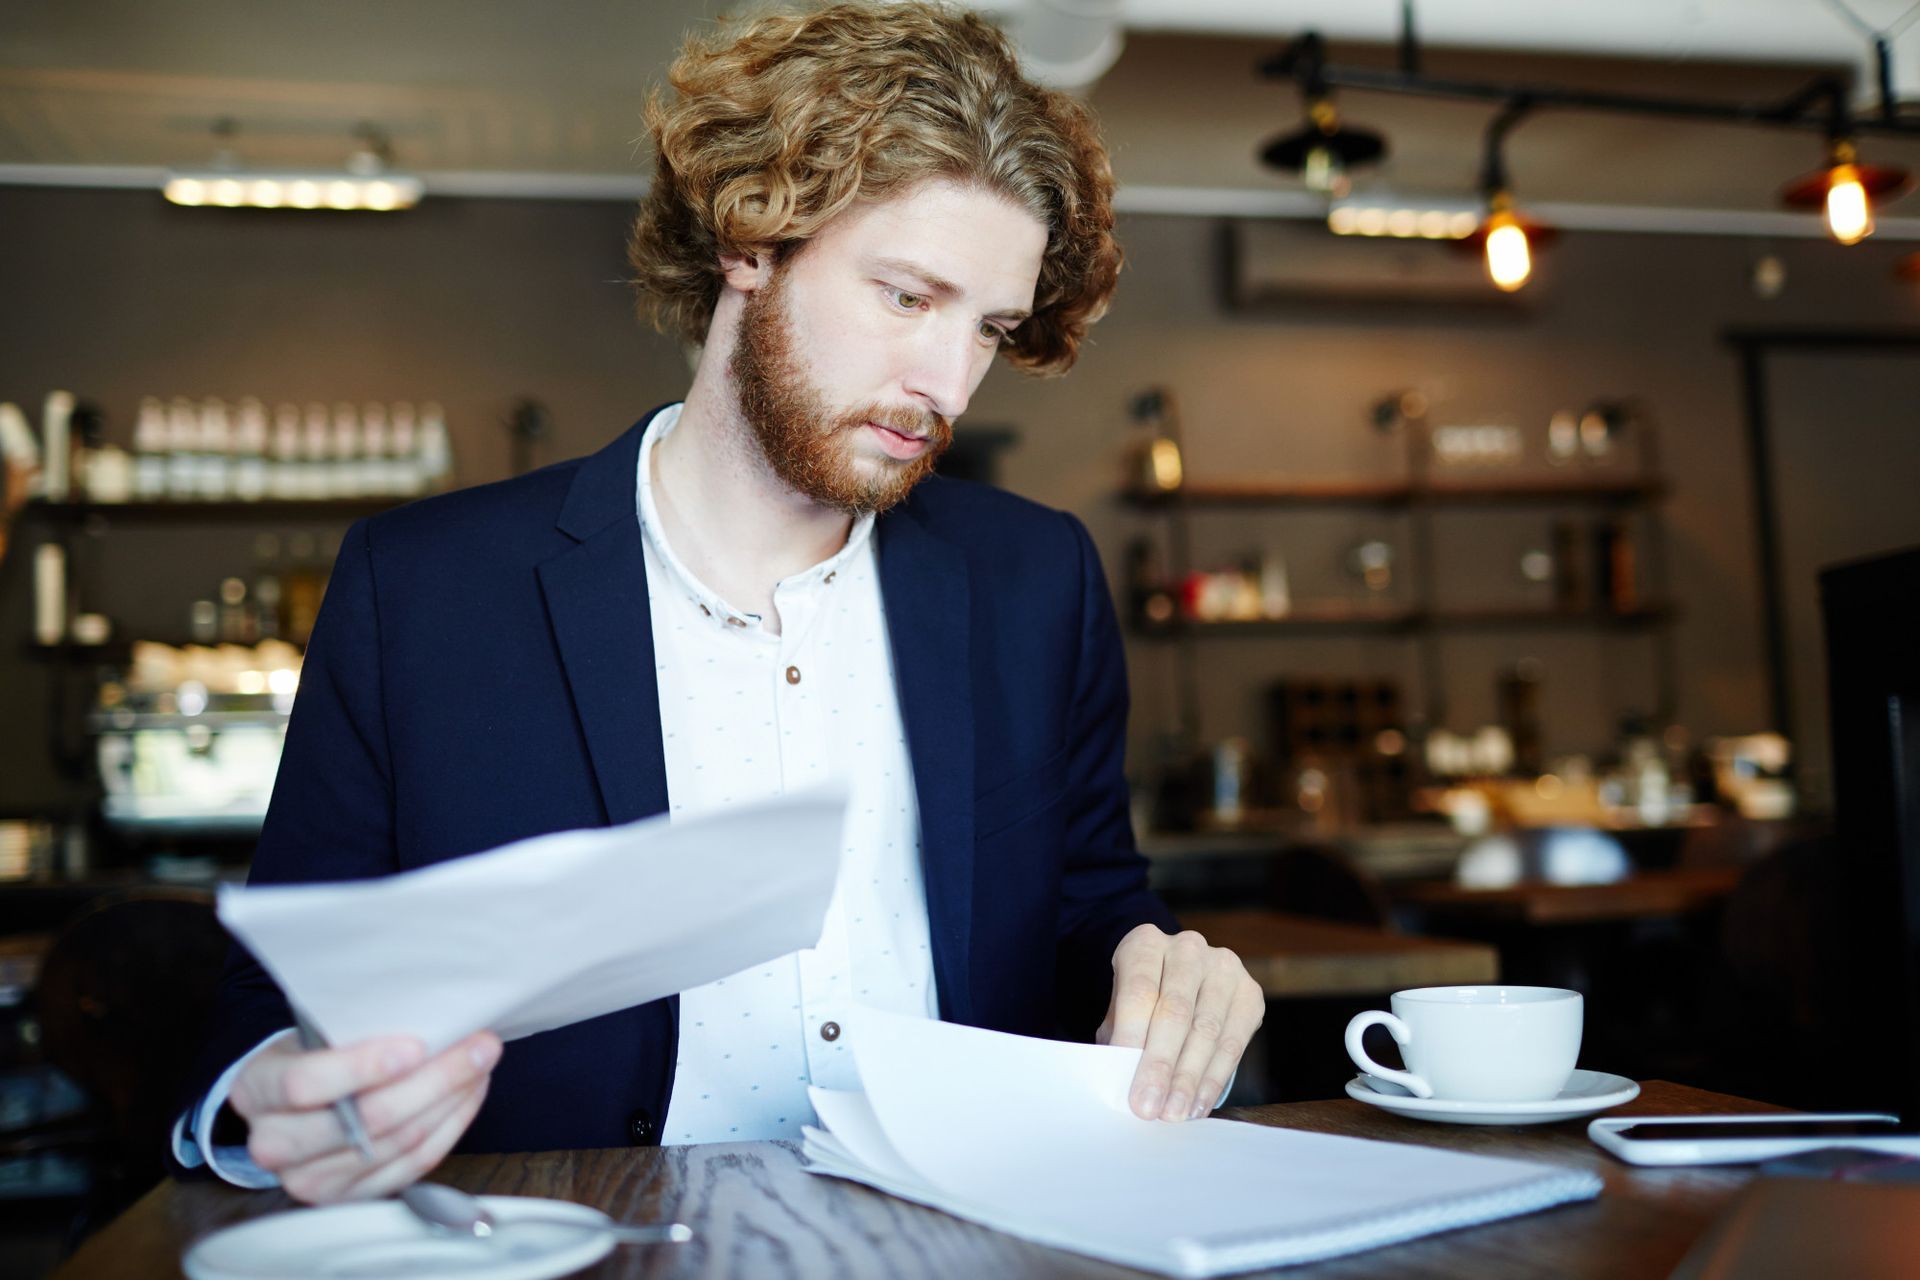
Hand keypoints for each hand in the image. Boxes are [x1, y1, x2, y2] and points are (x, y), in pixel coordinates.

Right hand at [229, 1027, 501, 1203]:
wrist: (289, 1101)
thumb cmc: (312, 1053)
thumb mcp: (313, 1030)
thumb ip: (353, 1028)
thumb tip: (430, 1012)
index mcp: (257, 1090)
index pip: (305, 1084)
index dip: (363, 1067)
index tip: (415, 1045)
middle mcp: (275, 1145)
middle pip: (365, 1121)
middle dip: (434, 1080)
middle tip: (478, 1045)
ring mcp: (311, 1180)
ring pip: (399, 1144)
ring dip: (451, 1099)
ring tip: (480, 1063)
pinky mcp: (350, 1197)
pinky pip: (414, 1166)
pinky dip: (450, 1126)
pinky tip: (468, 1094)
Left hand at [1097, 924, 1262, 1121]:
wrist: (1177, 977)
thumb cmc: (1142, 999)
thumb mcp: (1120, 1009)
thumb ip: (1119, 1038)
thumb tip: (1118, 1080)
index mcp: (1146, 943)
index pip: (1140, 991)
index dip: (1133, 1038)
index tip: (1127, 1081)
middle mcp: (1188, 949)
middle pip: (1176, 1012)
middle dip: (1161, 1066)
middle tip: (1149, 1108)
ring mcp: (1224, 968)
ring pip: (1207, 1030)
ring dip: (1189, 1079)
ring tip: (1174, 1113)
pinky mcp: (1250, 993)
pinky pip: (1234, 1043)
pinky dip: (1214, 1078)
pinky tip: (1198, 1103)